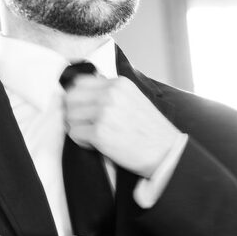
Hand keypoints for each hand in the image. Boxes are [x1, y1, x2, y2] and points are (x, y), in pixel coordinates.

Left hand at [64, 75, 180, 177]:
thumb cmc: (152, 131)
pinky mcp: (99, 133)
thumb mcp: (135, 99)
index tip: (83, 108)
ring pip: (70, 116)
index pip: (80, 82)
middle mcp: (110, 94)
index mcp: (119, 84)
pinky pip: (74, 133)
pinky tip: (96, 144)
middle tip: (85, 124)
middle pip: (71, 98)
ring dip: (78, 127)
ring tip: (94, 135)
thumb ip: (112, 92)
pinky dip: (82, 141)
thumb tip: (85, 91)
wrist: (166, 152)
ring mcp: (104, 113)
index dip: (78, 97)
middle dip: (74, 112)